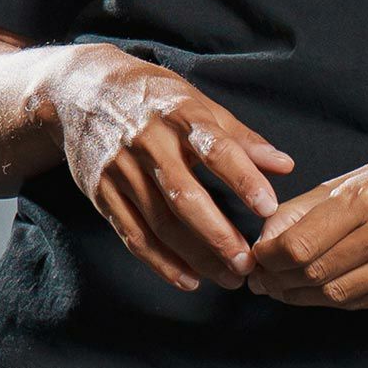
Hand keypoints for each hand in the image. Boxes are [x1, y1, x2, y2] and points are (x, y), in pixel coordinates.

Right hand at [46, 45, 293, 293]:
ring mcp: (121, 169)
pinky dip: (160, 261)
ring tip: (228, 277)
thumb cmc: (154, 97)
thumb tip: (285, 166)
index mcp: (180, 115)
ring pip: (160, 222)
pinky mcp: (101, 192)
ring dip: (195, 255)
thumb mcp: (198, 103)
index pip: (215, 149)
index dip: (243, 178)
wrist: (82, 89)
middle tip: (247, 263)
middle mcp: (148, 142)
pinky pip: (133, 234)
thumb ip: (241, 138)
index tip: (269, 207)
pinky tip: (188, 279)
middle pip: (184, 196)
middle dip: (218, 234)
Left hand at [245, 137, 367, 309]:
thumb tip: (267, 233)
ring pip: (335, 294)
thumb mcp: (360, 175)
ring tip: (282, 288)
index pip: (300, 243)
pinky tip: (317, 291)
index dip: (268, 257)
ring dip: (300, 295)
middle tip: (261, 279)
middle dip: (278, 279)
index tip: (255, 257)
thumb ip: (311, 204)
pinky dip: (332, 299)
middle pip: (314, 272)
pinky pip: (362, 301)